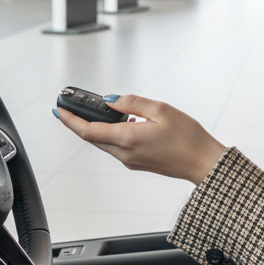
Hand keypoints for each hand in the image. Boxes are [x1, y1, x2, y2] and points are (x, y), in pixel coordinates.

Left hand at [55, 94, 225, 184]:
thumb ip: (132, 103)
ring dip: (97, 127)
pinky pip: (116, 146)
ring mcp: (130, 160)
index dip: (70, 120)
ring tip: (97, 109)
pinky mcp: (137, 162)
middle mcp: (125, 153)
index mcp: (127, 139)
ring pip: (104, 142)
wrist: (203, 163)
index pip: (88, 131)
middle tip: (73, 105)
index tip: (59, 109)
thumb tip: (112, 101)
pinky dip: (112, 133)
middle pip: (92, 137)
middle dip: (80, 121)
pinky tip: (122, 121)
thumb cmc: (188, 138)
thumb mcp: (161, 110)